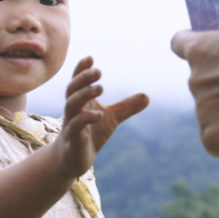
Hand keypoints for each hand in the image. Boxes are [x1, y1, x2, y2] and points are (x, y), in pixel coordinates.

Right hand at [57, 57, 148, 177]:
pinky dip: (85, 118)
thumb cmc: (91, 134)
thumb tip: (147, 97)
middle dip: (83, 79)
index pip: (77, 81)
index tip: (90, 58)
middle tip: (98, 71)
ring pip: (71, 105)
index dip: (81, 69)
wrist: (75, 159)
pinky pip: (76, 126)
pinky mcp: (73, 139)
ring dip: (84, 95)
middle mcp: (73, 110)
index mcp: (80, 101)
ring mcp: (71, 124)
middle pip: (72, 90)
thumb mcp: (112, 119)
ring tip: (99, 88)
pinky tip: (98, 114)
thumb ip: (126, 107)